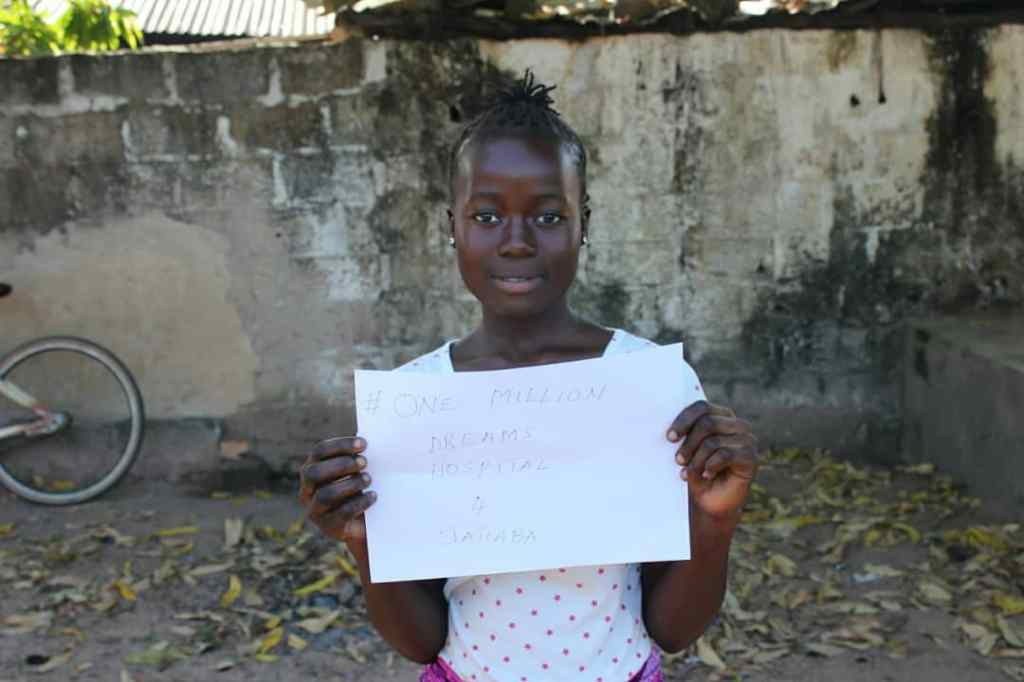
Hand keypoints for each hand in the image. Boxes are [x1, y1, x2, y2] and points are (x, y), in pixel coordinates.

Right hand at [298, 436, 375, 549]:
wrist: (364, 523)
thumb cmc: (359, 488)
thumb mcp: (355, 470)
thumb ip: (356, 456)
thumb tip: (372, 437)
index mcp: (312, 468)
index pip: (319, 451)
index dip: (340, 445)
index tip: (363, 444)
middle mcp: (307, 489)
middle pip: (314, 472)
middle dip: (341, 464)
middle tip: (364, 462)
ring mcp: (315, 510)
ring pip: (325, 495)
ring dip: (351, 484)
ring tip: (368, 479)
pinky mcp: (329, 527)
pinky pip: (341, 514)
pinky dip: (360, 503)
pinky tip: (373, 496)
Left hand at [667, 401, 757, 519]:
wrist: (712, 501)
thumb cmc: (697, 472)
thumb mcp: (687, 452)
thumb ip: (683, 436)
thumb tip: (670, 429)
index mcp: (720, 416)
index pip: (702, 407)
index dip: (684, 420)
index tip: (670, 438)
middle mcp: (737, 424)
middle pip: (707, 423)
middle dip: (689, 444)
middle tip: (678, 460)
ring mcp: (747, 440)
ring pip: (713, 442)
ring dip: (696, 460)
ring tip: (688, 473)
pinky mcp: (751, 457)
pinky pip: (725, 455)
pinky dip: (710, 466)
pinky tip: (706, 475)